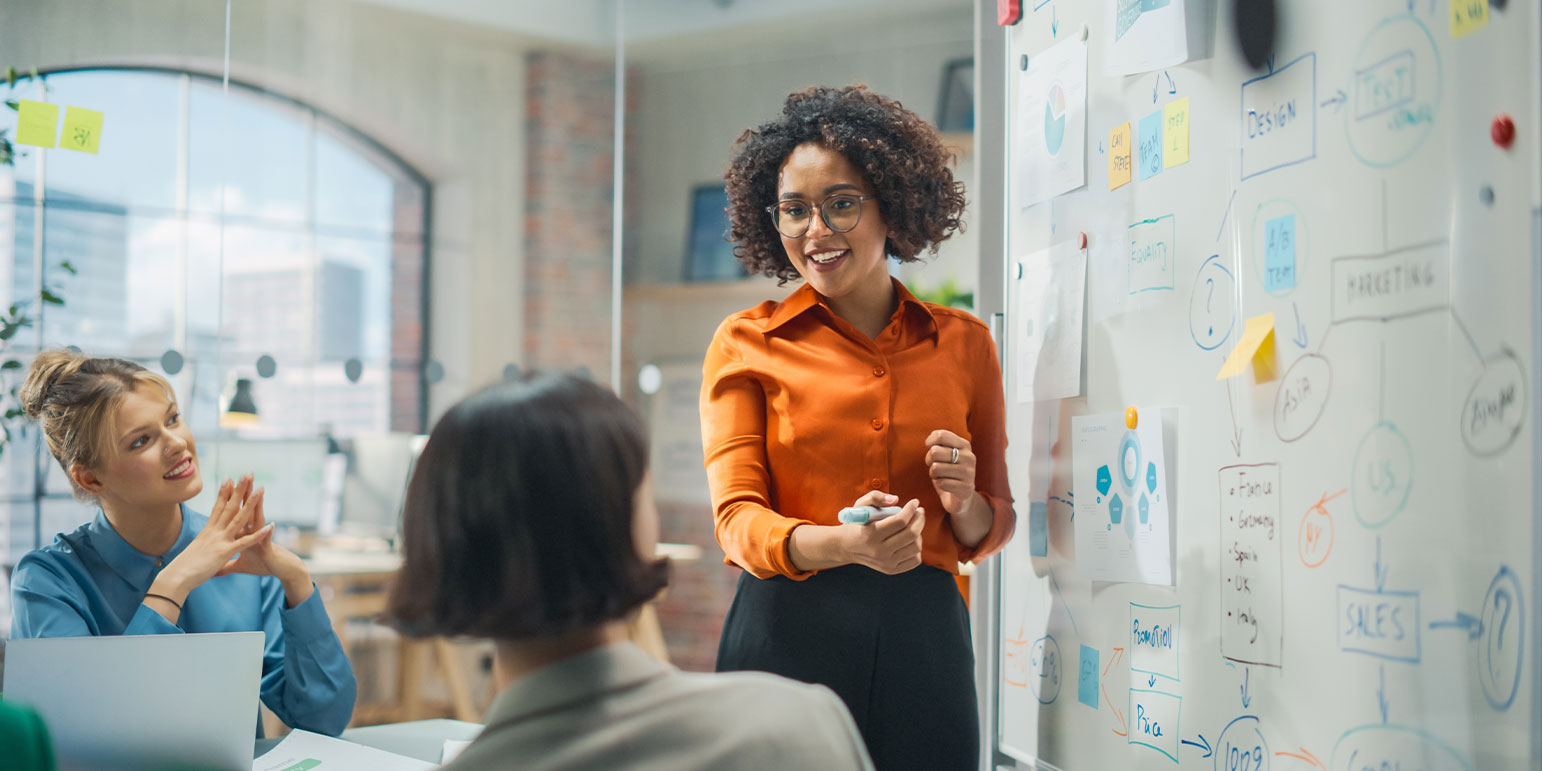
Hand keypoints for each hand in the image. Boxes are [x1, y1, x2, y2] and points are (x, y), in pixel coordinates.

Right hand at [158, 476, 273, 598]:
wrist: (175, 577)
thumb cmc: (182, 569)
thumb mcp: (194, 553)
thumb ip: (201, 548)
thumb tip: (200, 547)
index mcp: (207, 532)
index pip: (217, 508)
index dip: (224, 493)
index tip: (229, 478)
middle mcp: (214, 532)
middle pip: (229, 507)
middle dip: (239, 490)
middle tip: (248, 474)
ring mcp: (219, 540)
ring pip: (239, 518)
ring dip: (251, 503)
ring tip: (261, 489)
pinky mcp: (224, 552)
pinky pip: (244, 541)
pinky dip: (258, 535)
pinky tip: (270, 526)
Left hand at [214, 482, 312, 605]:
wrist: (281, 570)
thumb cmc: (262, 565)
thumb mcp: (240, 566)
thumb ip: (226, 566)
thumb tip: (214, 569)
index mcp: (244, 534)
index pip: (236, 513)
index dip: (230, 499)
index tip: (226, 483)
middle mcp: (253, 532)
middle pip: (247, 510)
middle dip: (245, 493)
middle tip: (244, 476)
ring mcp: (261, 538)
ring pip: (259, 519)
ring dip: (259, 506)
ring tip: (259, 490)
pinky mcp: (268, 549)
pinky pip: (267, 540)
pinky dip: (268, 534)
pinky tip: (270, 525)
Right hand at [838, 492, 924, 574]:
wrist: (846, 547)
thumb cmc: (856, 523)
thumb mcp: (859, 506)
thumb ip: (875, 497)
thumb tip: (896, 499)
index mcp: (870, 534)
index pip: (900, 521)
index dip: (911, 509)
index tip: (915, 502)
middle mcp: (879, 551)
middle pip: (911, 534)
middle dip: (919, 519)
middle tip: (919, 511)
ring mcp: (886, 563)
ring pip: (915, 547)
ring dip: (919, 533)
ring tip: (913, 525)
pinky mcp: (891, 570)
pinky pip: (915, 560)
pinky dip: (916, 548)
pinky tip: (910, 540)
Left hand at [925, 430, 977, 515]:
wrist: (960, 497)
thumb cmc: (948, 471)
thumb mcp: (945, 453)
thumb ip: (939, 443)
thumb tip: (931, 438)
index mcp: (964, 445)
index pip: (941, 436)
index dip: (930, 442)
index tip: (929, 448)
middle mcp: (969, 457)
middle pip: (935, 452)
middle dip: (929, 460)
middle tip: (934, 466)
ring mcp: (969, 473)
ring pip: (936, 468)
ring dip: (933, 474)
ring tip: (940, 476)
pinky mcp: (966, 488)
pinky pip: (941, 483)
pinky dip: (939, 484)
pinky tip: (946, 486)